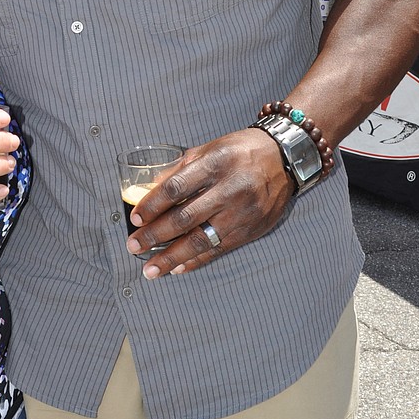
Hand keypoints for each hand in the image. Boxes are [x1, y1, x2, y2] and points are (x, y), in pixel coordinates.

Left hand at [126, 129, 293, 278]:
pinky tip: (178, 268)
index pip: (176, 188)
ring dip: (172, 257)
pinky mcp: (251, 230)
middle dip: (155, 236)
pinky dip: (196, 261)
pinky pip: (219, 250)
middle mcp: (230, 190)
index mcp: (215, 164)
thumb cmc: (241, 150)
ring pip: (201, 240)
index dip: (152, 205)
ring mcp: (242, 213)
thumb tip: (150, 189)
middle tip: (133, 246)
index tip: (135, 219)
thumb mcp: (210, 148)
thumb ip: (181, 168)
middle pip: (185, 218)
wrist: (285, 158)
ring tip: (151, 269)